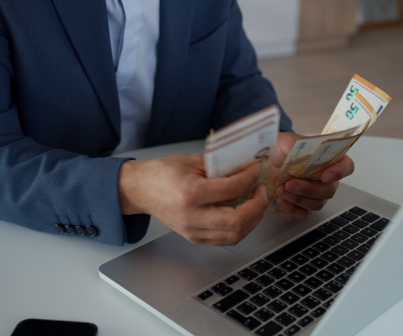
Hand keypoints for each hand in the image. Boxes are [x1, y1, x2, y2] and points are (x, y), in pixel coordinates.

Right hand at [119, 154, 267, 244]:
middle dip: (257, 206)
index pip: (232, 189)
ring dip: (252, 219)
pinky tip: (243, 214)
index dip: (250, 178)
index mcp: (191, 194)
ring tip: (255, 202)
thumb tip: (246, 169)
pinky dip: (240, 228)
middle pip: (238, 221)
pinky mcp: (194, 238)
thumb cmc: (163, 173)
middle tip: (261, 191)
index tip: (256, 170)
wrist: (141, 190)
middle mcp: (192, 217)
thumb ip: (221, 166)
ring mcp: (192, 231)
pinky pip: (225, 239)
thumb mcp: (192, 162)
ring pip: (235, 235)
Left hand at [271, 132, 354, 218]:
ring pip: (317, 204)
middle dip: (309, 189)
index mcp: (329, 159)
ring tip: (281, 190)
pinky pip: (304, 213)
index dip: (339, 172)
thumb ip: (297, 143)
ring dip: (298, 199)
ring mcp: (316, 194)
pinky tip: (281, 200)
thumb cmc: (282, 149)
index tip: (326, 176)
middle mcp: (327, 178)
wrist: (268, 161)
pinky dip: (292, 209)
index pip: (346, 166)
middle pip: (329, 190)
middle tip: (290, 184)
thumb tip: (305, 153)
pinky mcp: (303, 204)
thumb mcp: (287, 140)